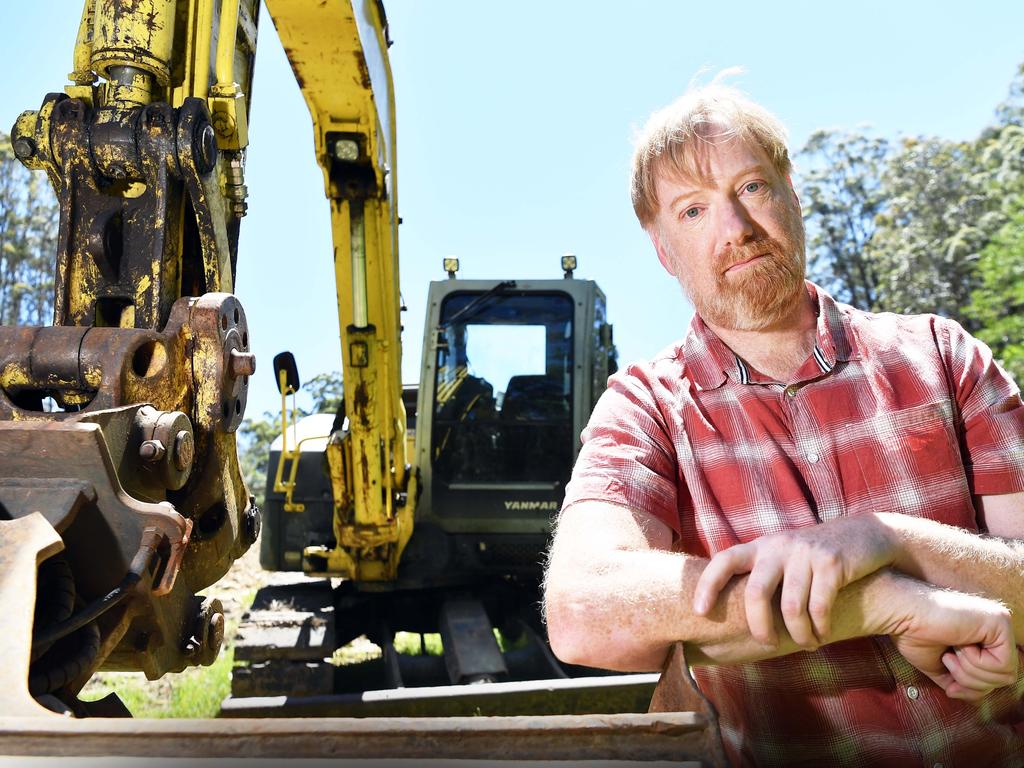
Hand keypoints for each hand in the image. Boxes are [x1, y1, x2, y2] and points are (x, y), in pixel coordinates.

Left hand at [693, 514, 895, 647]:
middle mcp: (779, 546)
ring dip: (798, 635)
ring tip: (806, 644)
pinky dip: (820, 628)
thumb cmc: (813, 556)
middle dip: (760, 627)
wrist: (864, 534)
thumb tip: (729, 612)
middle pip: (756, 592)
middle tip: (767, 643)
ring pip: (791, 607)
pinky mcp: (833, 563)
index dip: (708, 585)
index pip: (724, 559)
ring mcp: (806, 553)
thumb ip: (760, 574)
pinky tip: (823, 635)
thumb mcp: (782, 556)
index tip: (700, 612)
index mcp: (761, 546)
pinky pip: (820, 607)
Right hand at [889, 582, 1017, 701]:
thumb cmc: (913, 635)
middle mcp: (996, 628)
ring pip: (1005, 675)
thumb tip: (971, 695)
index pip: (996, 677)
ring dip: (970, 671)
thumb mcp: (941, 668)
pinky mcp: (999, 621)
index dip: (973, 687)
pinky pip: (1003, 664)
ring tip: (951, 651)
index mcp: (984, 636)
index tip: (950, 683)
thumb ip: (961, 682)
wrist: (902, 615)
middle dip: (971, 680)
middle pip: (1004, 679)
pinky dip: (976, 662)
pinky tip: (960, 643)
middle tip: (948, 658)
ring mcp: (1000, 622)